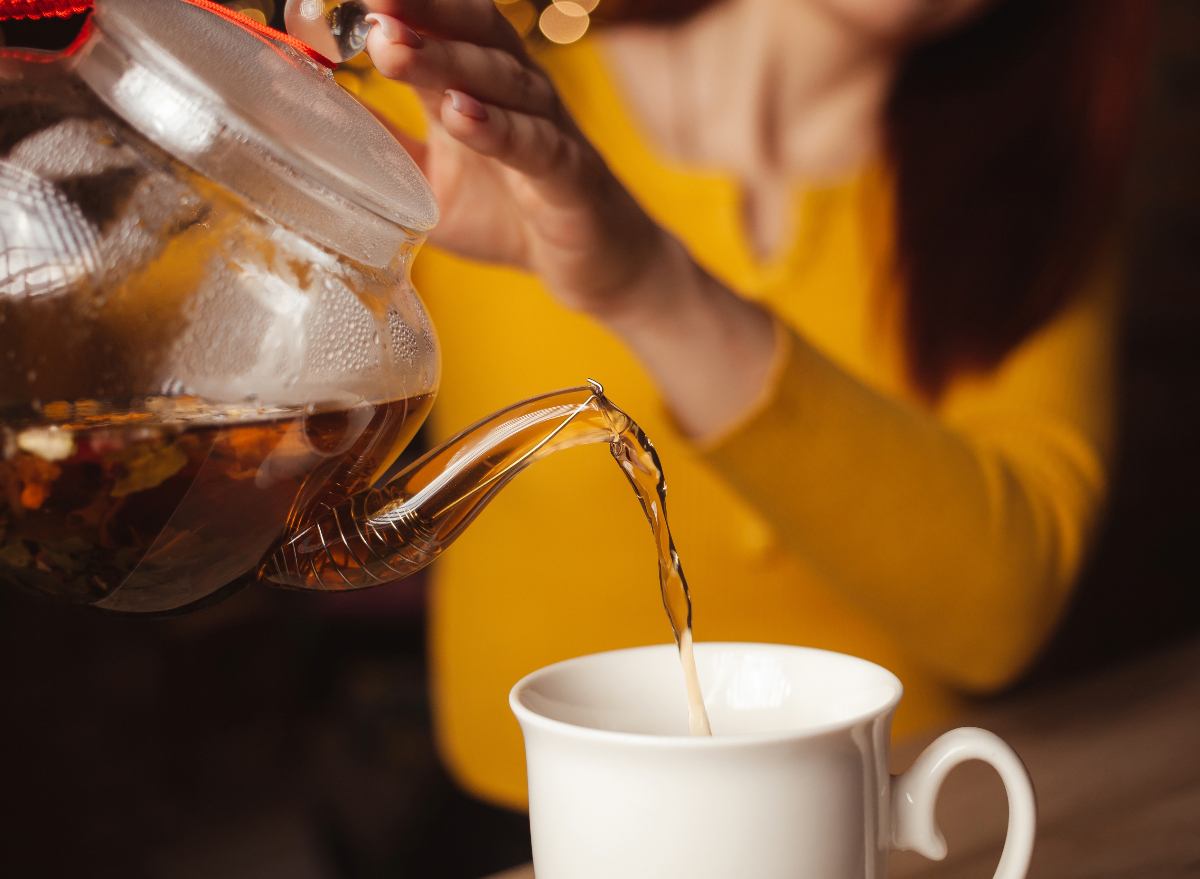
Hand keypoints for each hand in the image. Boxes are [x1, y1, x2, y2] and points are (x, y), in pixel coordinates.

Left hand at [362, 0, 778, 439]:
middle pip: (476, 33)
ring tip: (395, 47)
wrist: (597, 265)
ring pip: (502, 83)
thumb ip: (384, 143)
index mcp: (481, 85)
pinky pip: (535, 147)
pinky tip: (462, 115)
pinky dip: (498, 130)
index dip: (407, 3)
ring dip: (448, 61)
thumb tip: (314, 110)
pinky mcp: (570, 177)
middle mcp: (518, 94)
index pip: (444, 24)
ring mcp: (549, 130)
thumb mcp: (430, 179)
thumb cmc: (513, 214)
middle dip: (422, 12)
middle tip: (373, 2)